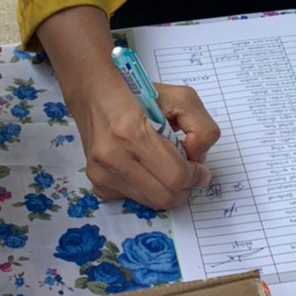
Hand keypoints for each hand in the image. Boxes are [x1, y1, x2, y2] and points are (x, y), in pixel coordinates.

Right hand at [66, 70, 220, 209]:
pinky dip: (149, 188)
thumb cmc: (138, 93)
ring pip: (152, 202)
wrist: (94, 94)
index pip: (175, 175)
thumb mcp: (181, 98)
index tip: (199, 167)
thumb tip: (198, 162)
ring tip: (168, 165)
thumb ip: (202, 129)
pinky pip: (136, 199)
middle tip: (189, 170)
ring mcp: (102, 173)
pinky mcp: (98, 183)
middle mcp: (112, 157)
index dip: (195, 175)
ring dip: (169, 188)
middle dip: (185, 186)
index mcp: (131, 131)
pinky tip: (147, 168)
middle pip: (164, 196)